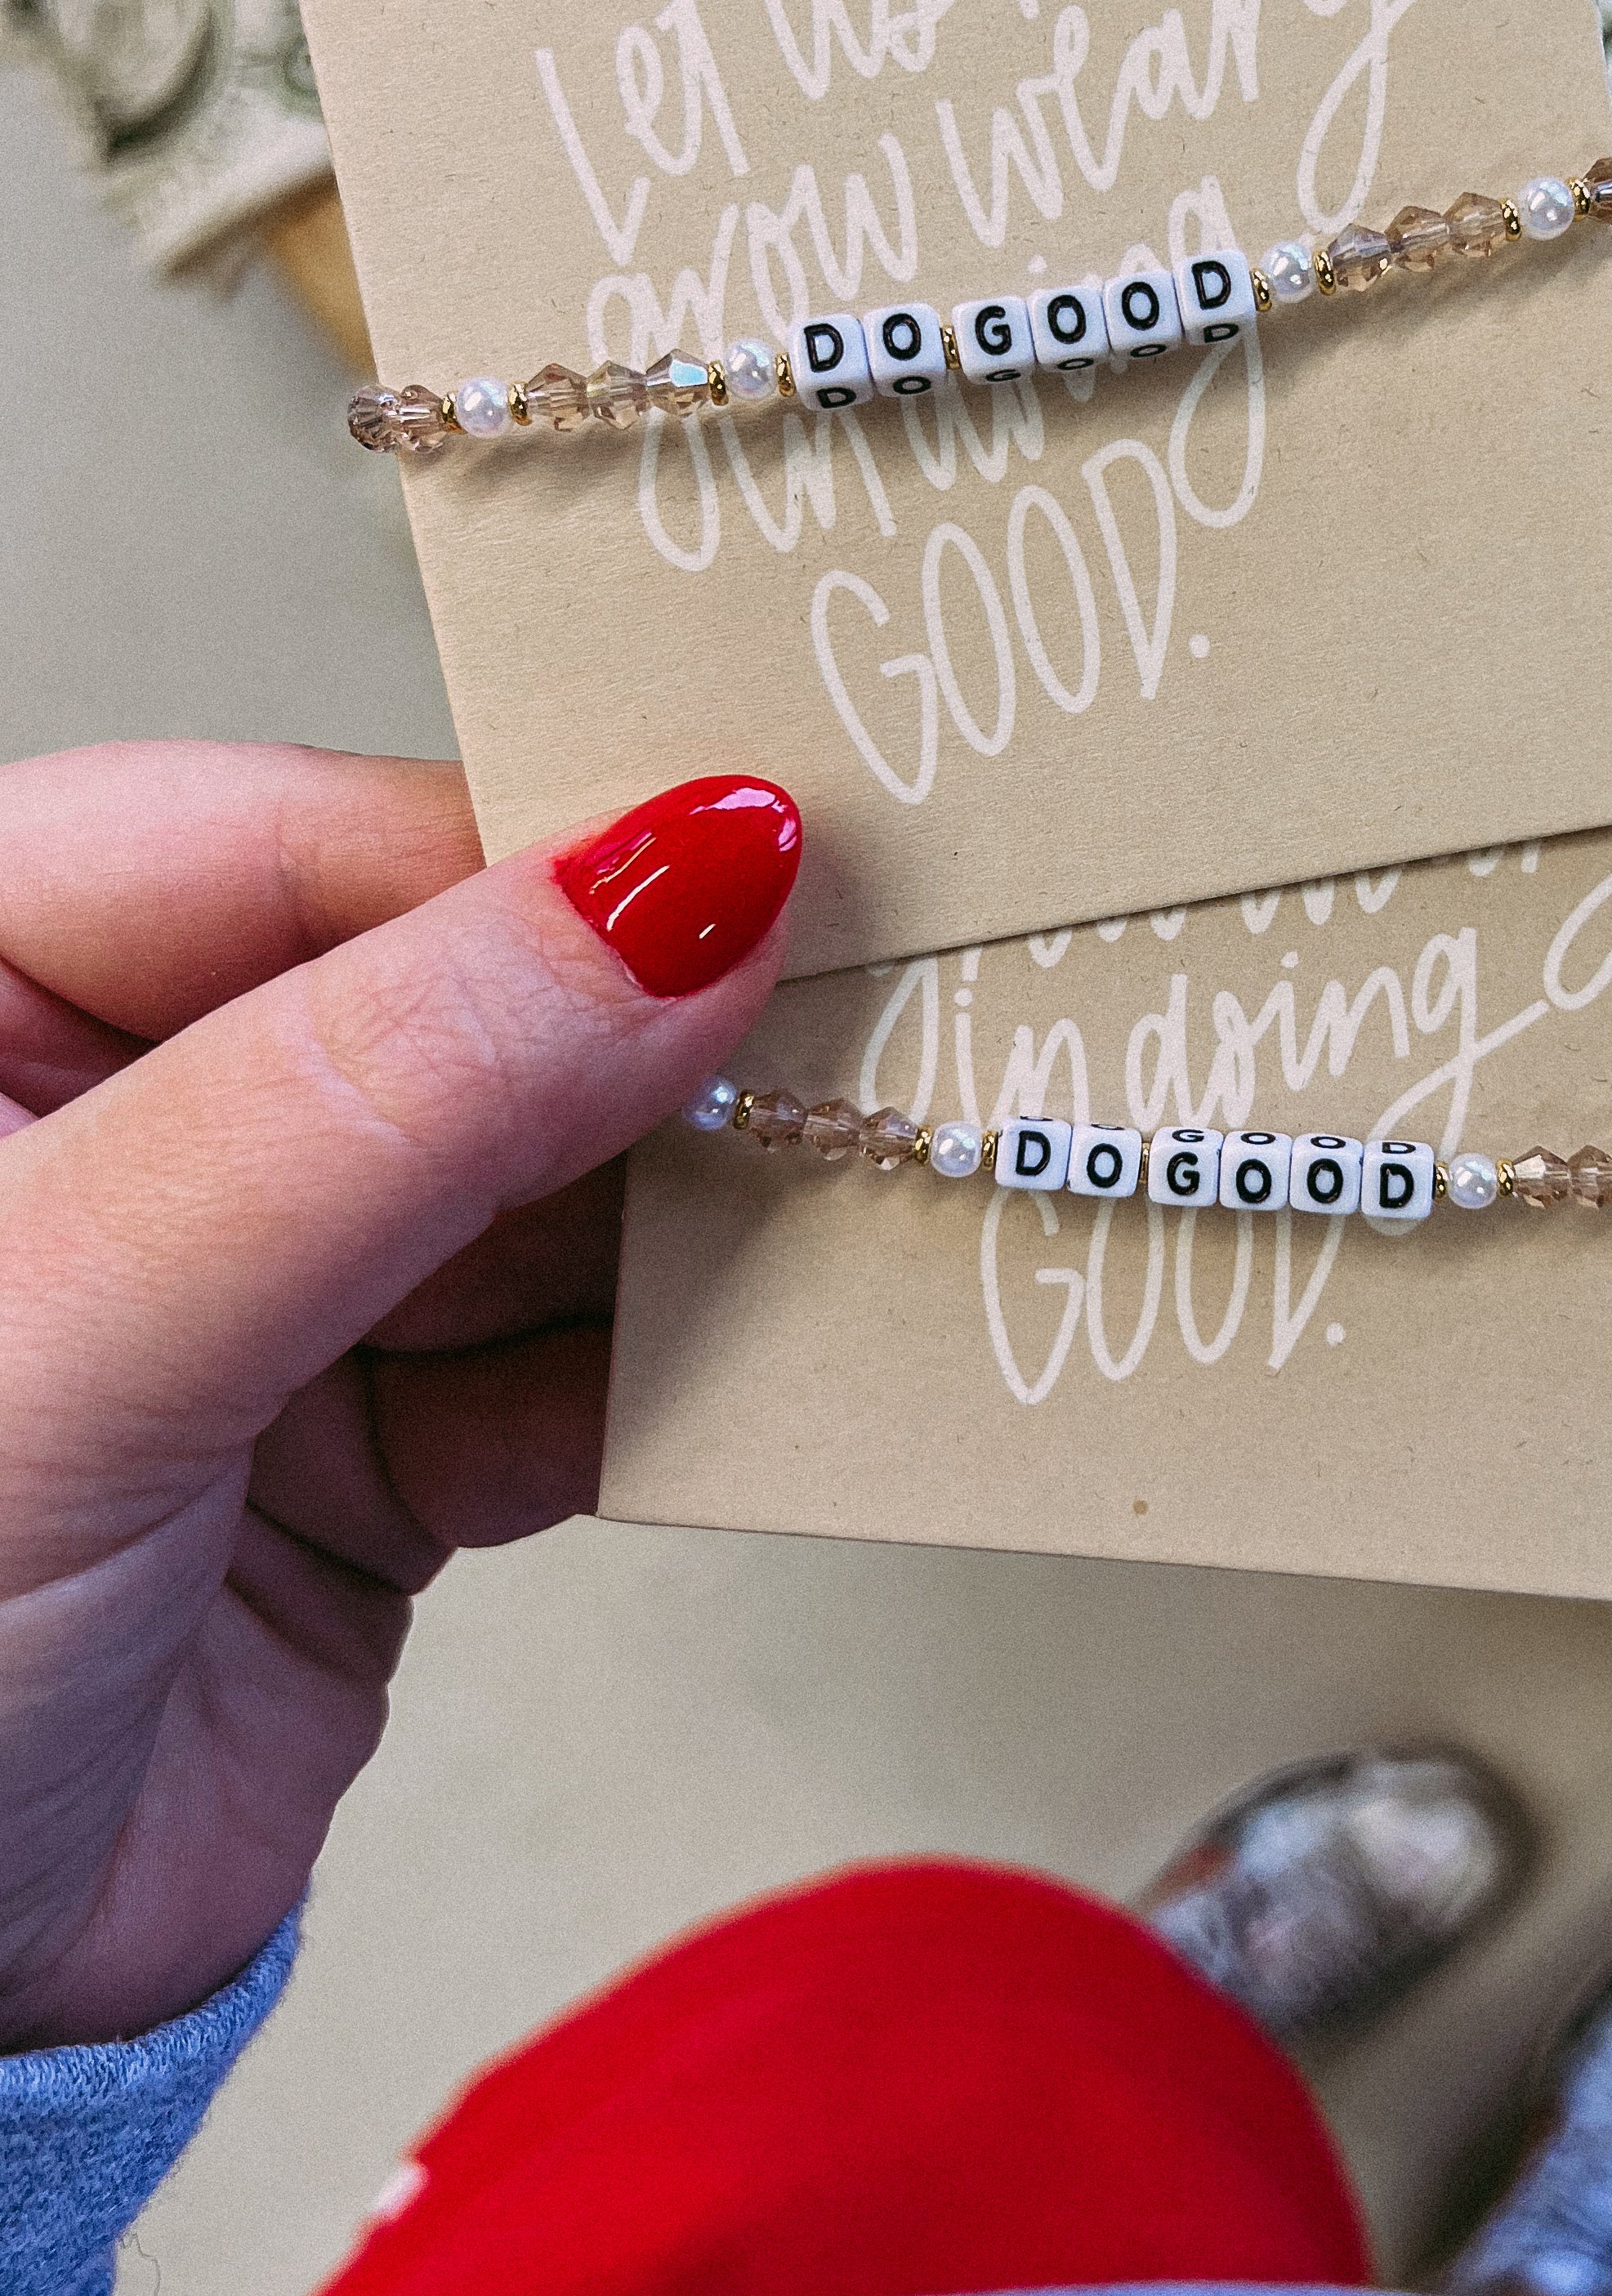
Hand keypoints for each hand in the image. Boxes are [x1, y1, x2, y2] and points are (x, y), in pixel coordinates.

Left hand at [0, 747, 799, 2051]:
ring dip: (688, 1217)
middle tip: (849, 1045)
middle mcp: (124, 1112)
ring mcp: (250, 1288)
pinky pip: (567, 1362)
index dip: (538, 863)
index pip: (303, 844)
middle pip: (460, 996)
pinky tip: (737, 1380)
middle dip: (646, 1044)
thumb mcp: (79, 1329)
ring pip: (544, 1180)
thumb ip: (380, 1094)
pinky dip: (664, 1378)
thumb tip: (675, 888)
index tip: (765, 885)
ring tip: (826, 1212)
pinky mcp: (354, 1452)